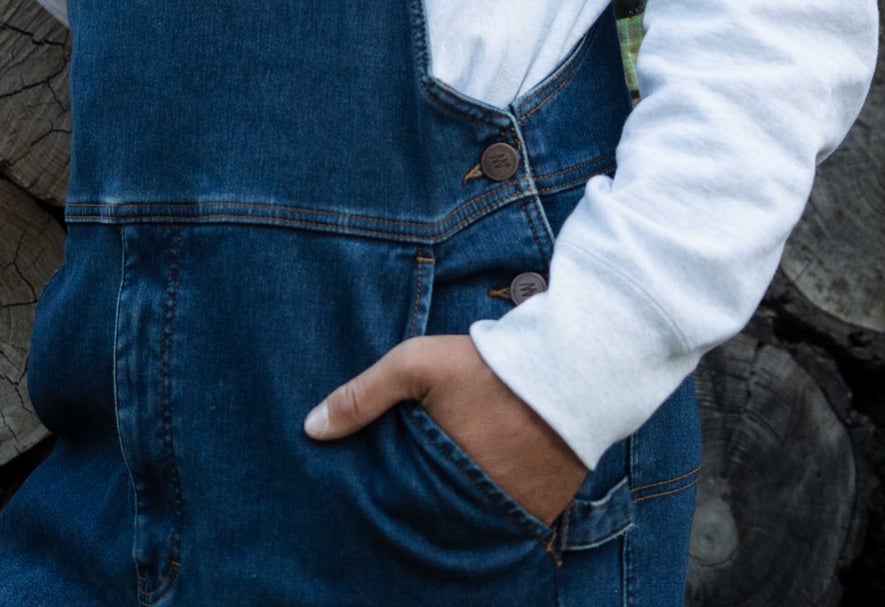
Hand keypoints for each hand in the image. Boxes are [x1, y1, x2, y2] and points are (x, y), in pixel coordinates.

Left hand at [304, 334, 586, 525]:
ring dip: (457, 504)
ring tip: (444, 483)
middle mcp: (476, 509)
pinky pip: (506, 517)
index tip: (374, 486)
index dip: (384, 497)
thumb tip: (311, 428)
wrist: (574, 370)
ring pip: (470, 520)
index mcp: (439, 480)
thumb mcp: (418, 365)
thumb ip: (364, 395)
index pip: (397, 508)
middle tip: (411, 485)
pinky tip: (484, 479)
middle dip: (419, 504)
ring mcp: (512, 514)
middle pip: (432, 519)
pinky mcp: (542, 510)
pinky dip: (493, 503)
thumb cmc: (488, 366)